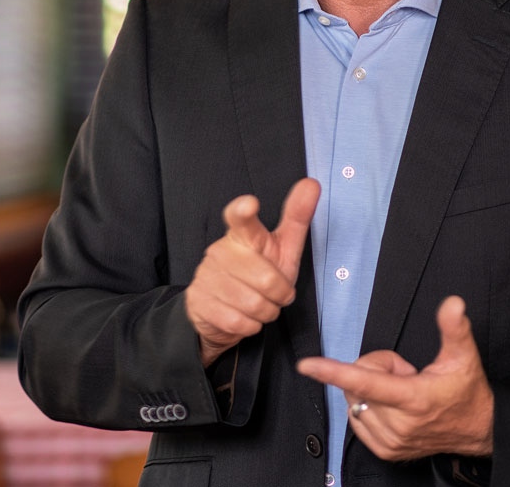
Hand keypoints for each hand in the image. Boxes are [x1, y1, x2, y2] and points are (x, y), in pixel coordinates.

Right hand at [185, 177, 319, 366]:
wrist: (224, 311)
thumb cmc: (259, 274)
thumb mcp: (282, 248)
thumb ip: (296, 217)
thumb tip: (312, 184)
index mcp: (243, 234)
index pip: (240, 219)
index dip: (244, 211)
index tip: (249, 204)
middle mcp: (221, 250)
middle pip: (266, 279)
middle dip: (280, 294)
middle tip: (275, 292)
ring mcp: (206, 275)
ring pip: (254, 304)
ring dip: (266, 311)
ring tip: (260, 304)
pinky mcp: (198, 300)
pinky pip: (238, 321)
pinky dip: (250, 325)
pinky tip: (245, 316)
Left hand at [297, 295, 493, 459]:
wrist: (477, 429)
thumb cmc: (467, 391)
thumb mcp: (464, 356)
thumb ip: (455, 327)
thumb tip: (453, 303)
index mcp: (413, 398)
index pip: (365, 382)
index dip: (333, 371)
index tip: (307, 365)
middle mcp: (398, 424)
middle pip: (358, 383)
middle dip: (375, 368)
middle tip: (405, 372)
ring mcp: (391, 441)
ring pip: (354, 401)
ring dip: (371, 390)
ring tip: (402, 390)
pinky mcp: (385, 451)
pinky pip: (356, 418)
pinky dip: (368, 405)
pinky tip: (393, 405)